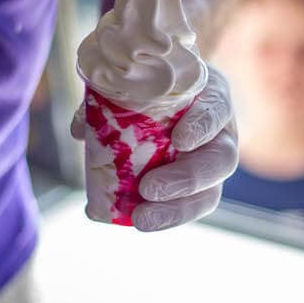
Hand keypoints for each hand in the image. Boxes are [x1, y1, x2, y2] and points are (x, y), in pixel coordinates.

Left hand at [72, 66, 236, 230]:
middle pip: (221, 161)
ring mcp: (213, 166)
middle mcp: (222, 135)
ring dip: (175, 210)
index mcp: (212, 99)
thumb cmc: (157, 87)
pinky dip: (162, 217)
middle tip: (150, 189)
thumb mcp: (140, 83)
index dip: (202, 126)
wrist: (168, 96)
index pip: (217, 110)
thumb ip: (113, 99)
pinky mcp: (199, 190)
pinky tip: (130, 219)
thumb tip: (82, 129)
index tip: (180, 140)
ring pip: (209, 194)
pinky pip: (188, 208)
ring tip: (141, 218)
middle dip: (187, 179)